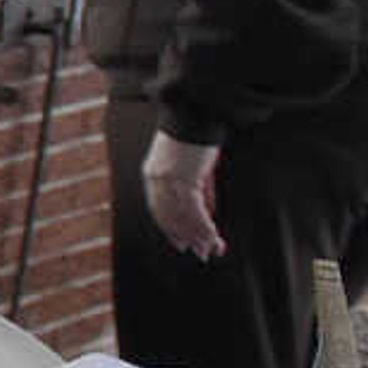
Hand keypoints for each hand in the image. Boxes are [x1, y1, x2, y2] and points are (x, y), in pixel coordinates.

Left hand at [141, 130, 222, 258]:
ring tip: (210, 251)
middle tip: (200, 254)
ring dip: (199, 236)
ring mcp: (169, 180)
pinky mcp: (184, 179)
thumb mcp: (191, 163)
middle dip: (187, 238)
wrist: (193, 113)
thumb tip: (207, 209)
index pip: (159, 209)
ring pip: (183, 218)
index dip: (170, 228)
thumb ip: (195, 185)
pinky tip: (214, 238)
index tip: (180, 243)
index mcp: (153, 173)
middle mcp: (157, 180)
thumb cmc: (194, 134)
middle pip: (170, 217)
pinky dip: (204, 227)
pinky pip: (195, 211)